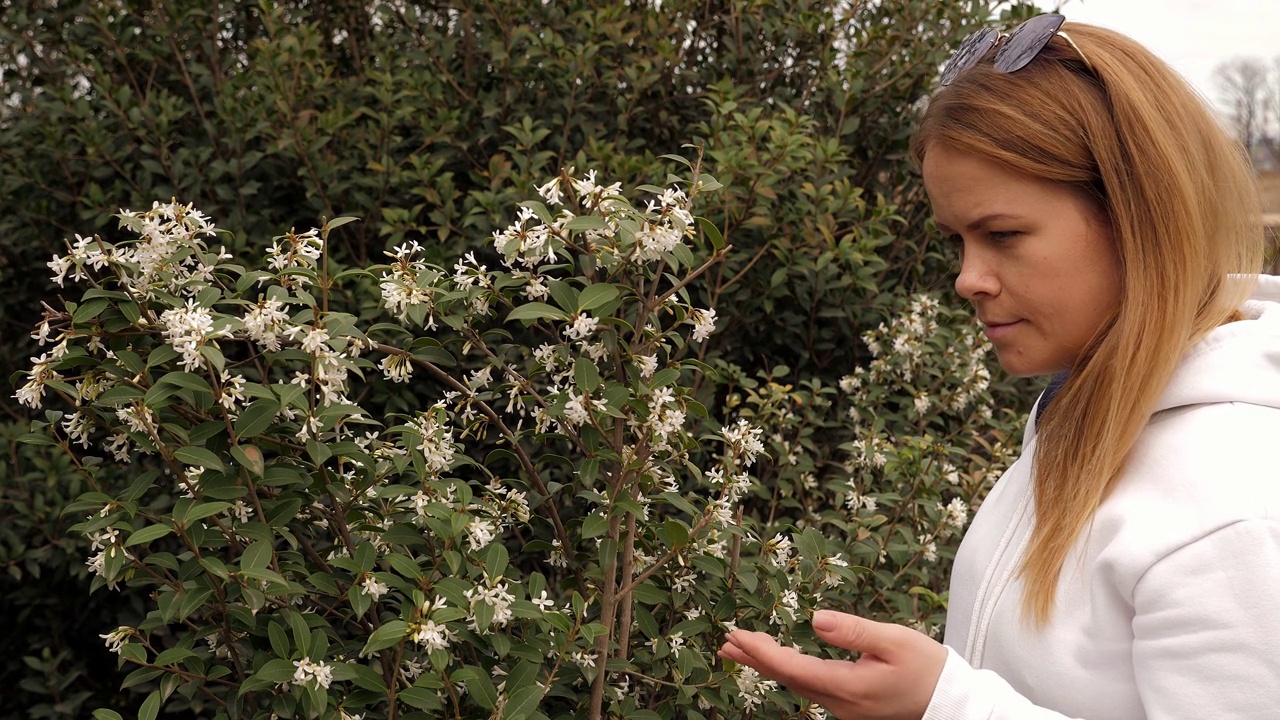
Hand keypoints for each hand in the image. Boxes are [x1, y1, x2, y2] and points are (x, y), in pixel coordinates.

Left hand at [717, 609, 947, 719]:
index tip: (736, 634)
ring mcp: (844, 708)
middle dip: (753, 660)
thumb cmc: (927, 669)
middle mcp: (840, 703)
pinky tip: (779, 662)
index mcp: (847, 686)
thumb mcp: (894, 641)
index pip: (791, 668)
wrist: (951, 702)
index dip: (761, 651)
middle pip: (786, 679)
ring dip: (767, 665)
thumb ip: (853, 630)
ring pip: (796, 685)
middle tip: (724, 643)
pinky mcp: (851, 707)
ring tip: (740, 650)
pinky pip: (810, 687)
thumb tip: (814, 618)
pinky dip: (788, 671)